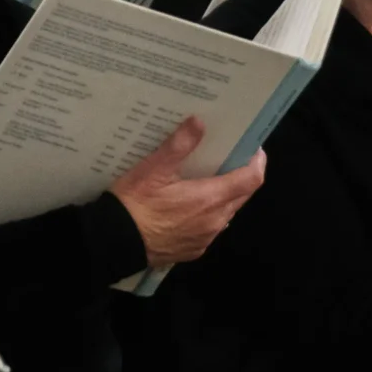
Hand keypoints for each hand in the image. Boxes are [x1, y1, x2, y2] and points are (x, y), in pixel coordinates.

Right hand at [110, 115, 267, 266]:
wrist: (114, 242)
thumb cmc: (135, 204)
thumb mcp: (153, 169)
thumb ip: (179, 145)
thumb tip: (199, 121)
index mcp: (211, 199)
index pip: (252, 179)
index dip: (257, 162)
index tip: (252, 148)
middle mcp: (215, 221)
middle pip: (242, 195)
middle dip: (241, 176)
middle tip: (228, 158)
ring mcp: (205, 238)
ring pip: (226, 213)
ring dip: (224, 196)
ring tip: (208, 178)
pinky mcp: (194, 250)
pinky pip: (210, 228)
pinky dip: (208, 214)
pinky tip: (191, 204)